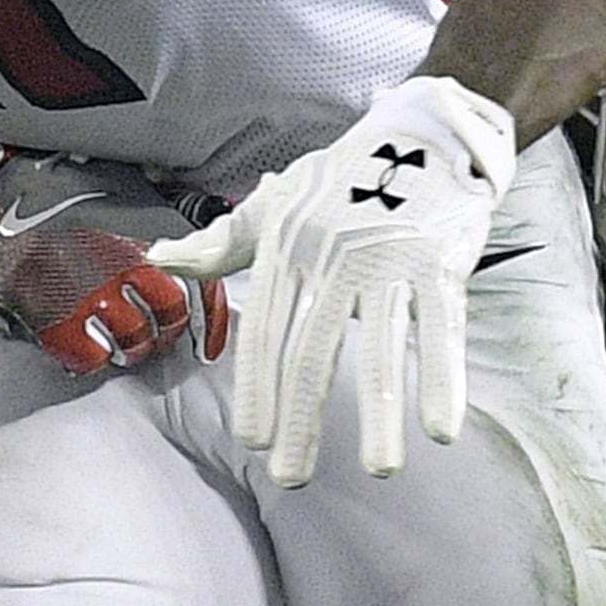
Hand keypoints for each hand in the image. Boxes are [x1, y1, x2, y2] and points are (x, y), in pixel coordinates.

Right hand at [0, 147, 224, 373]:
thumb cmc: (51, 196)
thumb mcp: (112, 188)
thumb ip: (156, 208)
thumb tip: (204, 218)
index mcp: (137, 231)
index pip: (193, 283)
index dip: (208, 319)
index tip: (207, 343)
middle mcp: (119, 262)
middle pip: (169, 314)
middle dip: (165, 330)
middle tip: (152, 333)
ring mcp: (87, 292)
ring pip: (134, 340)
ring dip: (132, 348)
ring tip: (120, 344)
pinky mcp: (53, 317)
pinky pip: (89, 356)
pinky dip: (92, 358)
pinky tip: (84, 348)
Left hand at [152, 75, 515, 485]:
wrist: (423, 130)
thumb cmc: (343, 179)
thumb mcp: (277, 203)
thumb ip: (223, 243)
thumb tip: (162, 259)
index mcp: (289, 248)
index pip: (267, 330)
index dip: (258, 388)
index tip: (252, 440)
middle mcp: (336, 256)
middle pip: (314, 349)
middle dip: (302, 419)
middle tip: (292, 475)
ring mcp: (391, 259)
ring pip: (383, 347)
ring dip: (381, 415)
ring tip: (379, 470)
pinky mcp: (441, 261)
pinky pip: (441, 329)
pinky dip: (442, 380)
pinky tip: (440, 429)